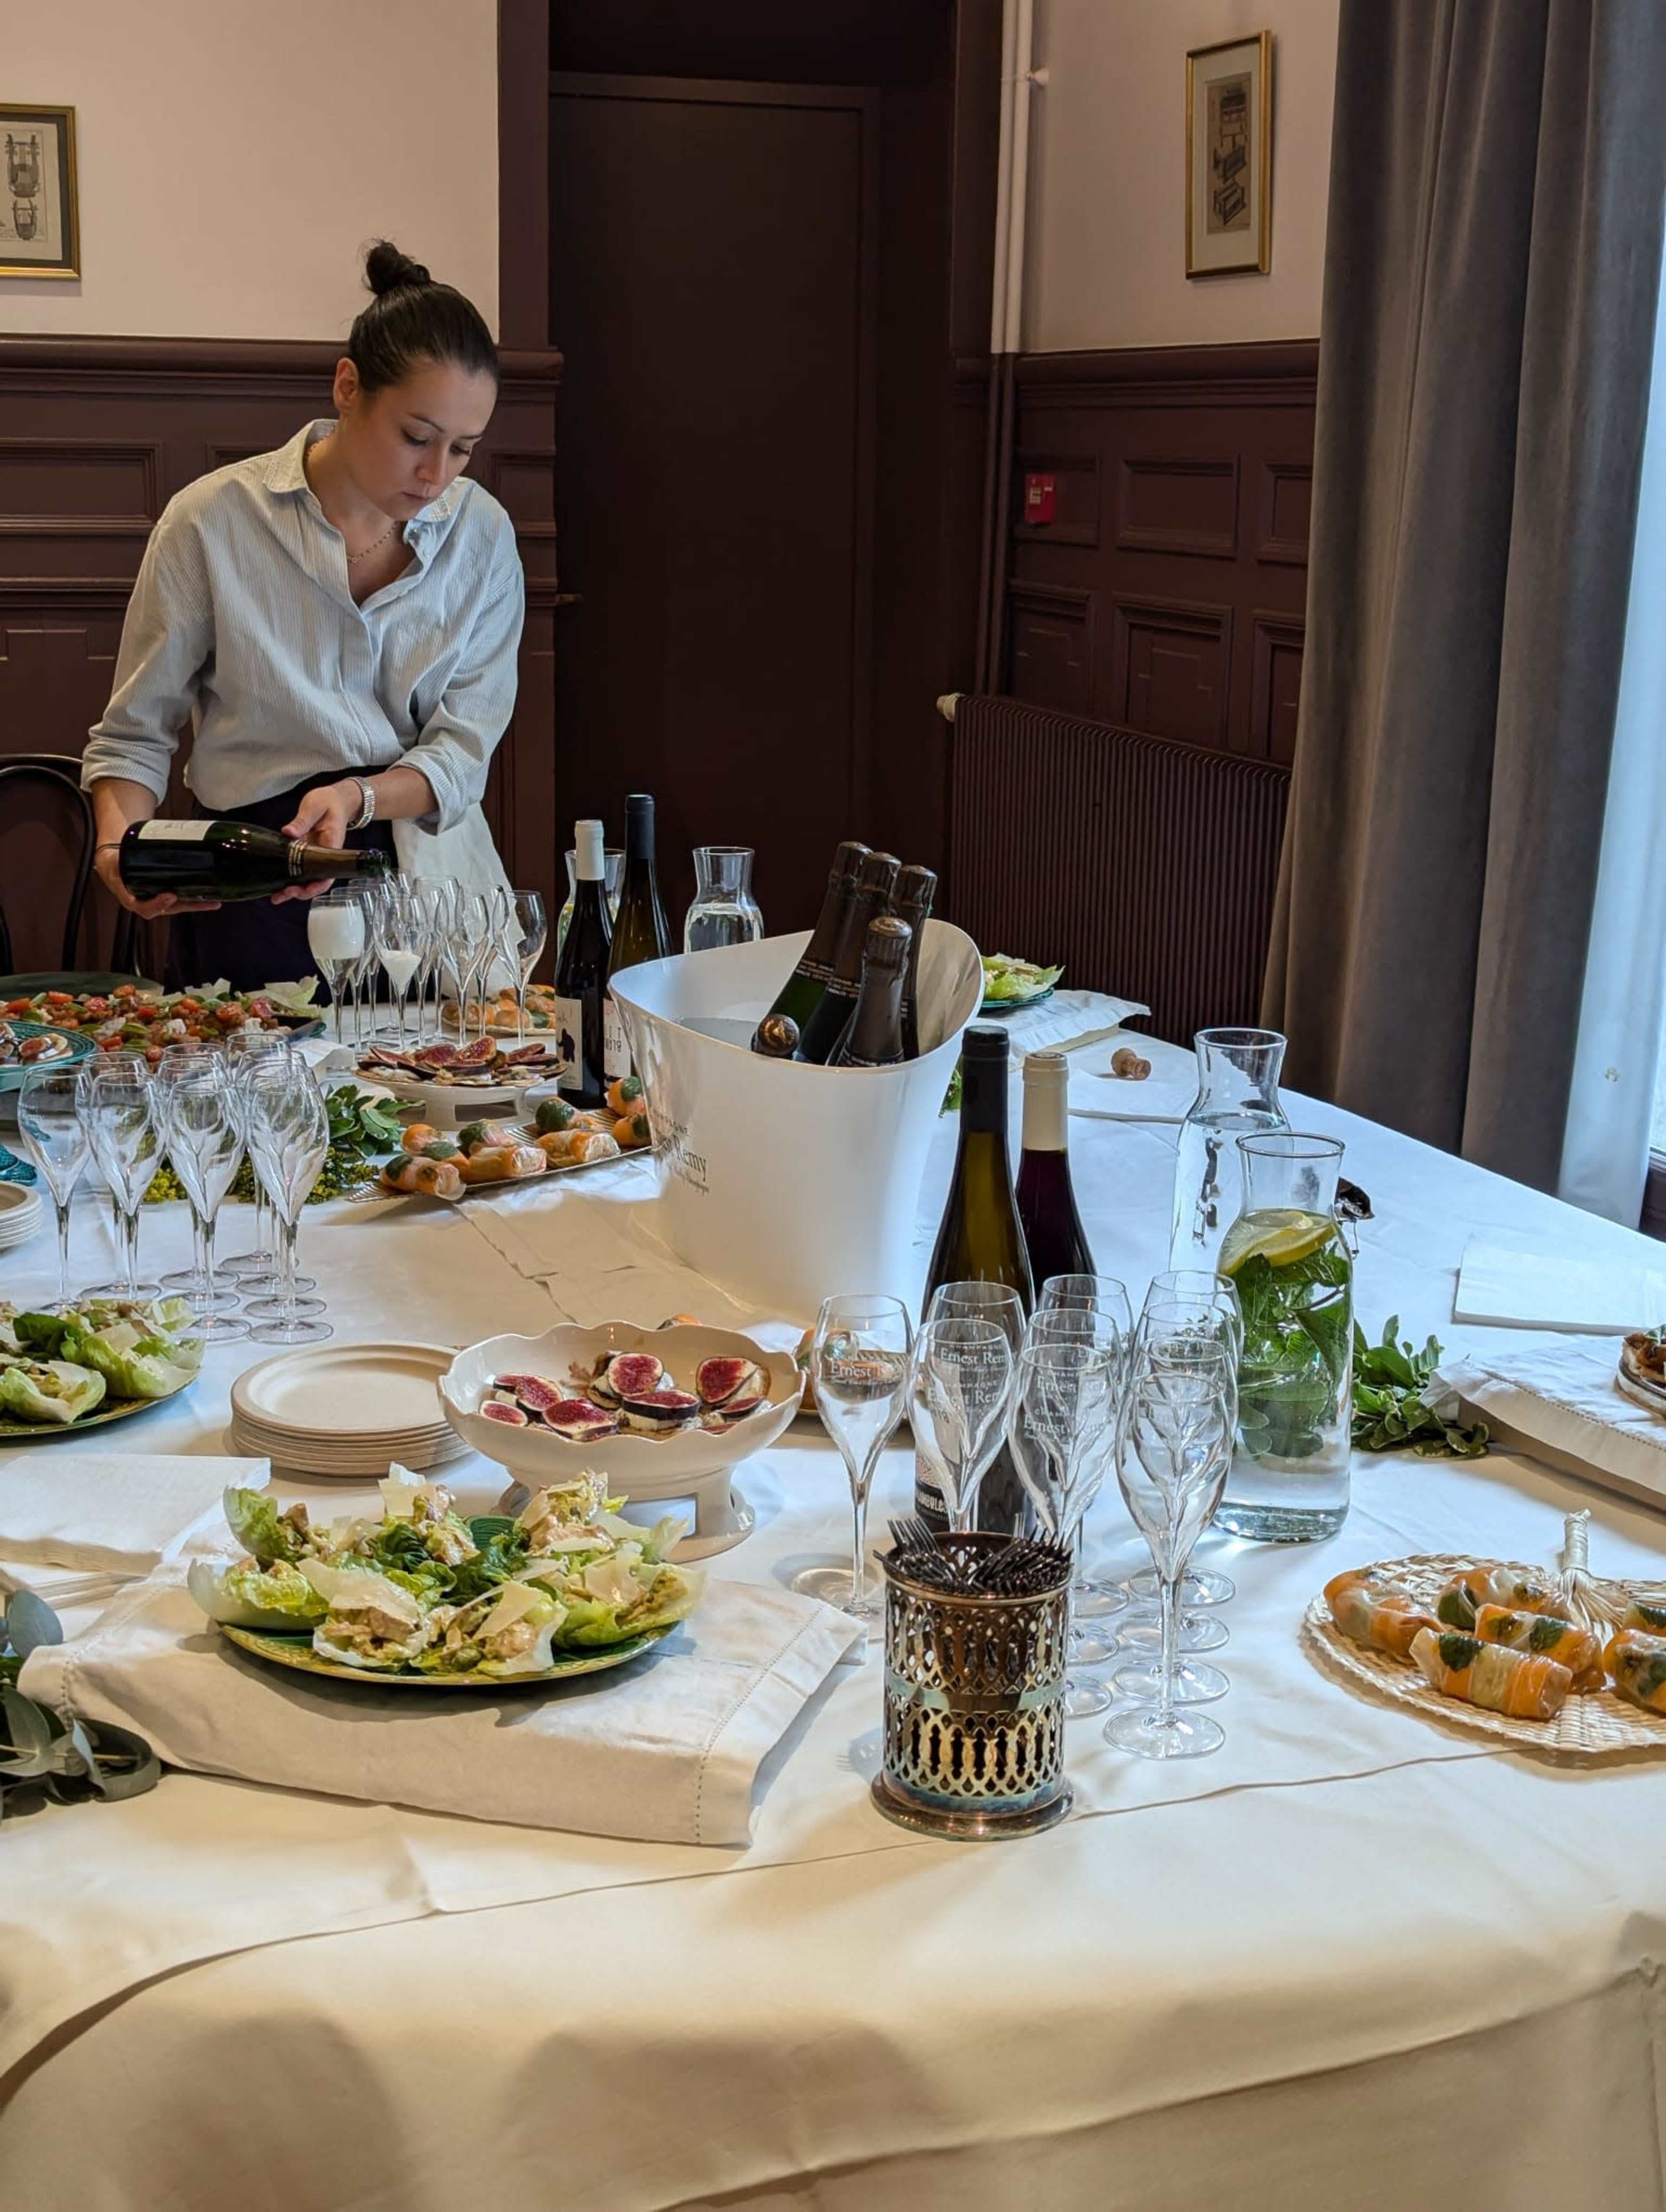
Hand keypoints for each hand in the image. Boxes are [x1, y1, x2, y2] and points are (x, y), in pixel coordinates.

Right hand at [93, 843, 219, 919]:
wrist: (116, 861)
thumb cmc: (113, 864)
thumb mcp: (111, 863)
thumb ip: (115, 861)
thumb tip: (117, 854)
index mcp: (131, 899)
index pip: (145, 908)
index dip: (157, 904)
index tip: (170, 896)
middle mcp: (147, 902)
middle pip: (170, 909)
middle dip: (190, 906)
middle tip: (208, 902)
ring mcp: (158, 898)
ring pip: (179, 905)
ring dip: (197, 904)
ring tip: (215, 901)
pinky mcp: (166, 893)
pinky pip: (182, 898)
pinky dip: (194, 897)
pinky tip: (210, 895)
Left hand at [276, 779, 358, 902]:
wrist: (334, 800)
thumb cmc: (328, 802)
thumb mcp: (314, 806)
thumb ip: (303, 819)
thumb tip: (288, 832)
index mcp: (331, 846)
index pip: (327, 874)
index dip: (315, 886)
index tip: (302, 890)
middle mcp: (324, 856)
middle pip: (316, 881)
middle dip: (301, 891)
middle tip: (283, 894)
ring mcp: (314, 856)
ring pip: (306, 878)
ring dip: (292, 889)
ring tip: (276, 897)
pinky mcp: (305, 853)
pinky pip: (298, 868)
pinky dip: (288, 878)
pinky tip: (276, 884)